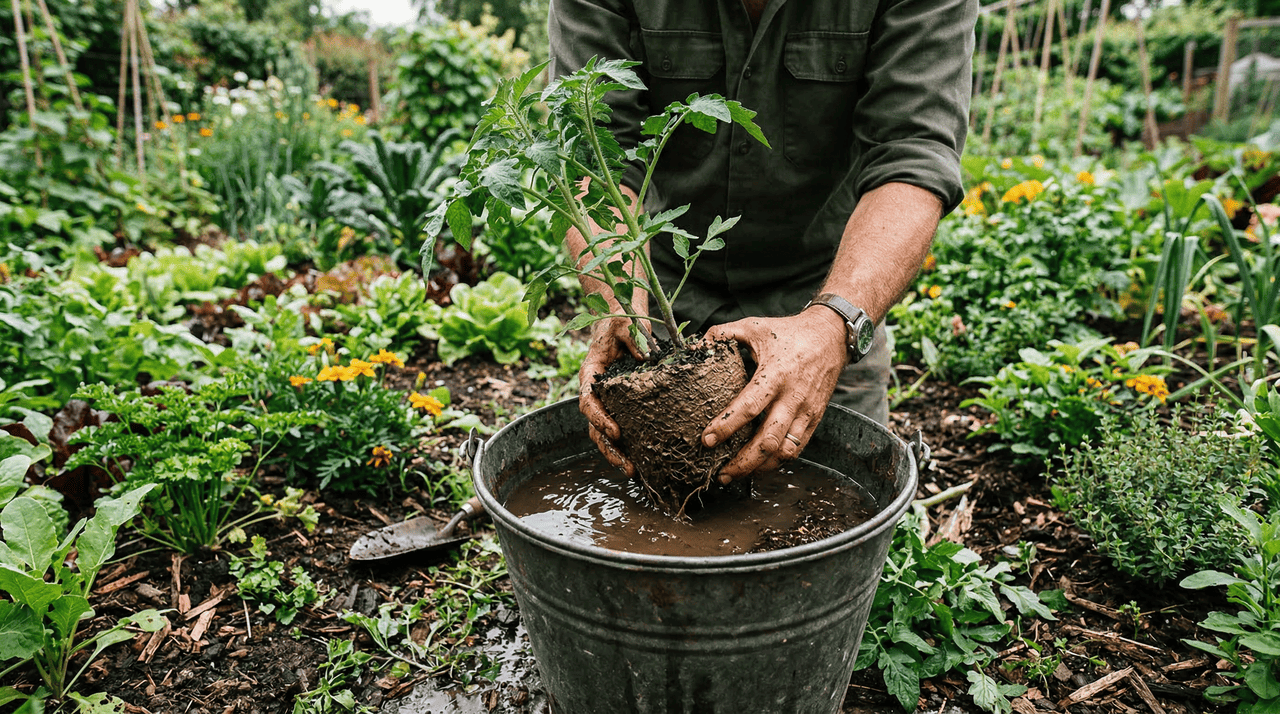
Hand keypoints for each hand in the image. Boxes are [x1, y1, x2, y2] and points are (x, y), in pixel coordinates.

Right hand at [578, 315, 644, 476]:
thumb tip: (645, 358)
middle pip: (594, 426)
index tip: (616, 432)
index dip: (599, 419)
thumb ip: (634, 338)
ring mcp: (606, 400)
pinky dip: (626, 445)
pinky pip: (618, 427)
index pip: (588, 401)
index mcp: (591, 374)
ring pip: (603, 432)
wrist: (620, 321)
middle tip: (627, 465)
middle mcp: (595, 391)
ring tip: (632, 470)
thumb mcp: (625, 324)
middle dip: (608, 447)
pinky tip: (640, 459)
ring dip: (615, 453)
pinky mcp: (619, 404)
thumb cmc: (620, 321)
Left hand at [701, 307, 847, 481]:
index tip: (707, 440)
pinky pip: (796, 449)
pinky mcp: (814, 419)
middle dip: (743, 462)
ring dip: (759, 468)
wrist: (831, 337)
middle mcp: (793, 397)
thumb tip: (697, 345)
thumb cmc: (790, 332)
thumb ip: (724, 334)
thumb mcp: (755, 326)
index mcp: (776, 374)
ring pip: (784, 452)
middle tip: (721, 473)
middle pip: (768, 441)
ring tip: (736, 474)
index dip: (727, 426)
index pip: (749, 407)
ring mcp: (806, 412)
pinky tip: (759, 465)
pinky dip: (777, 462)